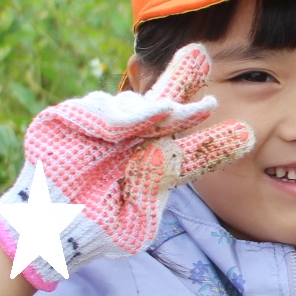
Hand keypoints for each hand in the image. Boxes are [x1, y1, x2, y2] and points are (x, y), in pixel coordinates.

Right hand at [0, 44, 254, 290]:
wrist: (51, 230)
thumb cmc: (97, 228)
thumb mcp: (138, 213)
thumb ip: (162, 176)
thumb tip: (178, 148)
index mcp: (157, 163)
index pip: (192, 146)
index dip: (215, 139)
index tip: (244, 135)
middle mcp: (136, 138)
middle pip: (166, 104)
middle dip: (184, 80)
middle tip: (201, 64)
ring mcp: (104, 125)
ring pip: (135, 106)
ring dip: (148, 112)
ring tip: (155, 124)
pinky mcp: (71, 117)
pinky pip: (100, 109)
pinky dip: (113, 118)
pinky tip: (114, 133)